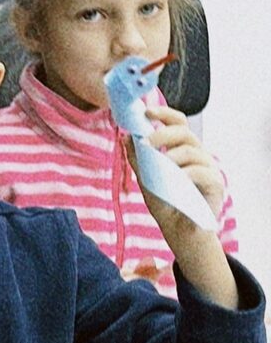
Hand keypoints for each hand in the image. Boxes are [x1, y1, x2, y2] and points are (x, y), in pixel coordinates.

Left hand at [126, 106, 226, 244]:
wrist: (178, 230)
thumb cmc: (166, 202)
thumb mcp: (145, 178)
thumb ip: (138, 158)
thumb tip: (126, 136)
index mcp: (182, 149)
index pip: (177, 123)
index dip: (164, 114)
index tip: (146, 112)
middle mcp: (197, 155)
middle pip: (185, 132)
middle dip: (163, 134)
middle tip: (146, 143)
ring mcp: (208, 168)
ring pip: (192, 150)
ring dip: (171, 155)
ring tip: (160, 165)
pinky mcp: (216, 184)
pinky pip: (202, 171)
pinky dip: (186, 173)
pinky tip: (176, 179)